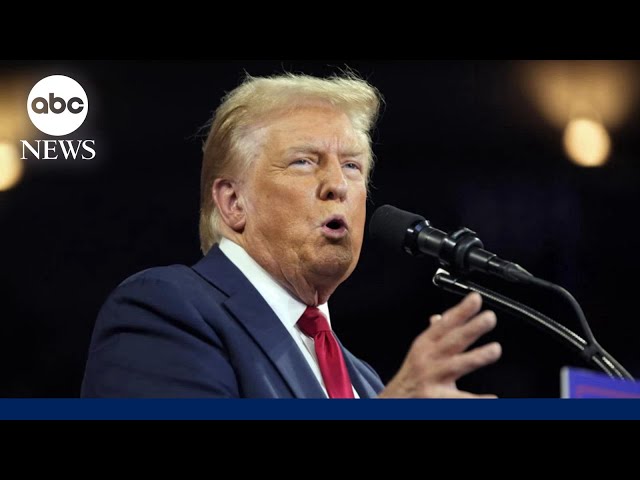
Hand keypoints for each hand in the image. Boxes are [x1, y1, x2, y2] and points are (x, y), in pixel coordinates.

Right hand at [378, 292, 500, 397]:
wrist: (395, 402)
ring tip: (494, 350)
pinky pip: (460, 399)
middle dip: (471, 328)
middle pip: (451, 341)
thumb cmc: (411, 376)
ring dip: (476, 357)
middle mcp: (428, 360)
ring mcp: (432, 379)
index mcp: (425, 345)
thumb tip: (439, 317)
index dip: (460, 311)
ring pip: (455, 366)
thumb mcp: (418, 352)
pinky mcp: (436, 399)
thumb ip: (432, 335)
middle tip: (489, 318)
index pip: (444, 324)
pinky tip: (492, 398)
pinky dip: (477, 400)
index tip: (476, 299)